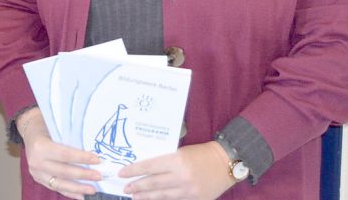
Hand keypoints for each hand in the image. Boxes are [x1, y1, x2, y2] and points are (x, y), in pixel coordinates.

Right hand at [17, 108, 101, 199]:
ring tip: (92, 189)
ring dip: (78, 188)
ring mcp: (36, 172)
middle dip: (83, 175)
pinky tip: (81, 196)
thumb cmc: (46, 126)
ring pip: (59, 184)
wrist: (29, 131)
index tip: (97, 160)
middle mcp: (36, 162)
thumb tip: (93, 150)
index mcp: (41, 147)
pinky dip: (69, 192)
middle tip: (99, 176)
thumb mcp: (56, 127)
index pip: (65, 155)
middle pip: (64, 171)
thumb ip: (70, 138)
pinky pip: (55, 188)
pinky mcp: (38, 179)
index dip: (82, 158)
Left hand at [118, 141, 234, 199]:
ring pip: (161, 195)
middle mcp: (181, 176)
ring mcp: (189, 190)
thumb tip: (147, 170)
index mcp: (177, 160)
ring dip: (146, 196)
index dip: (133, 170)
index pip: (149, 166)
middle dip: (137, 186)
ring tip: (135, 197)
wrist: (226, 163)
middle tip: (126, 188)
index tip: (122, 173)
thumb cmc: (202, 153)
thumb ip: (166, 161)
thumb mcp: (181, 152)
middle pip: (153, 183)